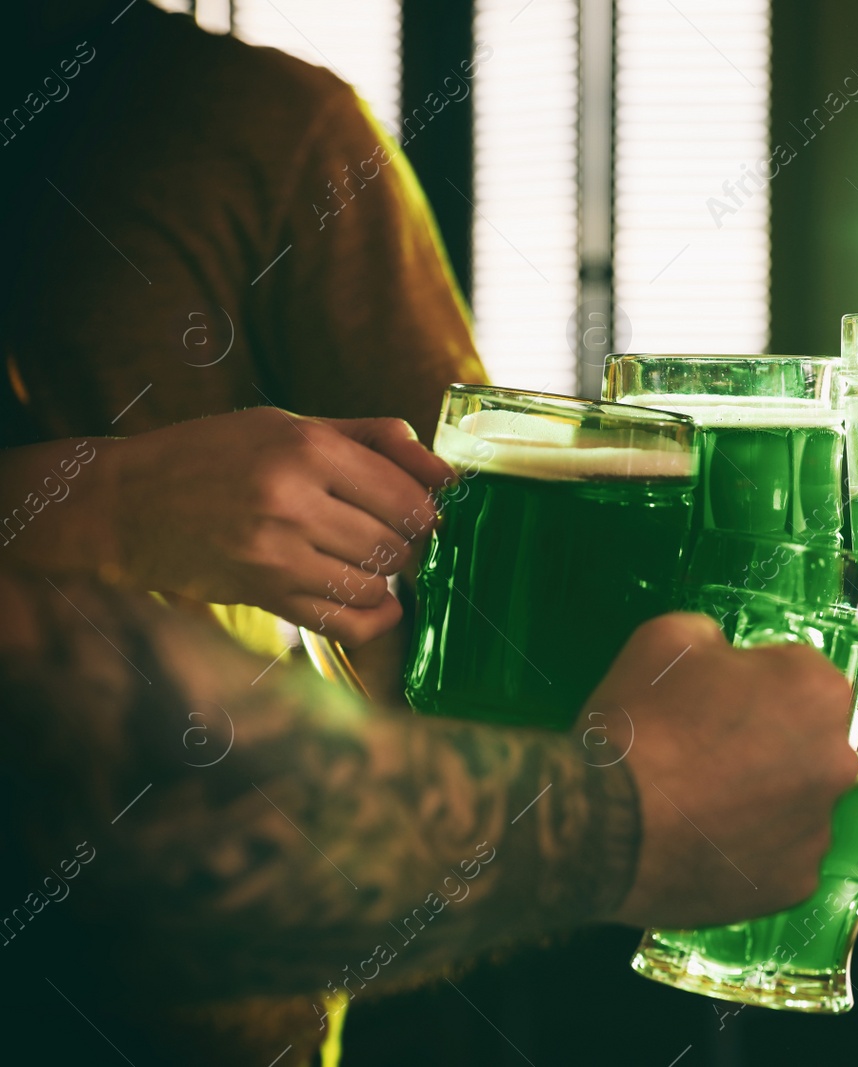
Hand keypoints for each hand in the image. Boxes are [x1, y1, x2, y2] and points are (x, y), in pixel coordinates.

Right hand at [105, 408, 453, 644]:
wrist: (126, 501)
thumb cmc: (216, 454)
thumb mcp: (291, 424)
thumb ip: (374, 439)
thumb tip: (446, 473)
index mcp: (307, 448)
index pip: (408, 496)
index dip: (428, 510)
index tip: (421, 510)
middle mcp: (293, 501)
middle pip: (395, 542)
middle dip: (407, 544)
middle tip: (394, 535)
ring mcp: (275, 554)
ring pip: (373, 585)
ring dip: (384, 578)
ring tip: (365, 558)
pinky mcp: (261, 595)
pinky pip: (342, 623)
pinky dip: (370, 618)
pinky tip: (372, 602)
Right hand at [596, 613, 857, 928]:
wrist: (600, 824)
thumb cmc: (639, 721)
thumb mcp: (670, 637)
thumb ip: (718, 641)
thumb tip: (725, 661)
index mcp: (819, 692)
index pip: (798, 675)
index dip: (753, 683)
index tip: (714, 700)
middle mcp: (836, 762)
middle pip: (806, 742)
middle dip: (768, 743)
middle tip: (705, 754)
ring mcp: (818, 830)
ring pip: (795, 804)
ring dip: (762, 799)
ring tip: (699, 806)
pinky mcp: (794, 886)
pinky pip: (778, 857)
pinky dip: (750, 851)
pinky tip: (704, 844)